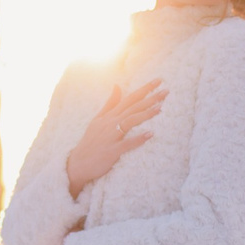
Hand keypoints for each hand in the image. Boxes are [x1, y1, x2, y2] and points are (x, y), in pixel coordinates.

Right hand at [65, 79, 163, 199]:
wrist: (78, 163)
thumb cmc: (90, 141)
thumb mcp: (98, 119)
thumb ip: (110, 103)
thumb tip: (117, 85)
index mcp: (109, 116)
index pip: (130, 98)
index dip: (144, 89)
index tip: (158, 81)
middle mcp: (110, 123)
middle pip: (133, 108)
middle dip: (150, 98)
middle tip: (166, 91)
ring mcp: (111, 136)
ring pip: (130, 121)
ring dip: (146, 114)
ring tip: (160, 108)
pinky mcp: (112, 150)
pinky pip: (127, 143)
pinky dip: (138, 139)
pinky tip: (150, 134)